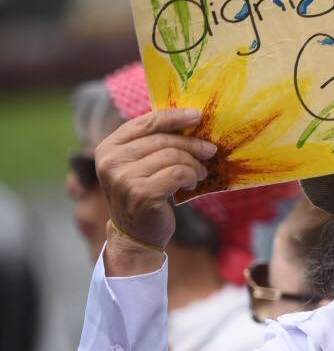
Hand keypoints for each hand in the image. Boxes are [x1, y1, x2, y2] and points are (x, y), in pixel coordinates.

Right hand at [94, 108, 215, 257]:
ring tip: (199, 173)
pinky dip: (191, 176)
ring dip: (194, 164)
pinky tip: (191, 184)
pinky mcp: (142, 194)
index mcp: (108, 148)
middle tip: (210, 151)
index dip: (174, 117)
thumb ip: (152, 144)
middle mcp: (111, 161)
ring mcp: (124, 178)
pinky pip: (179, 173)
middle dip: (192, 144)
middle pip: (163, 139)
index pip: (145, 122)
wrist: (137, 235)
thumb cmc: (144, 194)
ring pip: (173, 156)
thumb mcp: (139, 166)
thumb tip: (190, 119)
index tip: (197, 115)